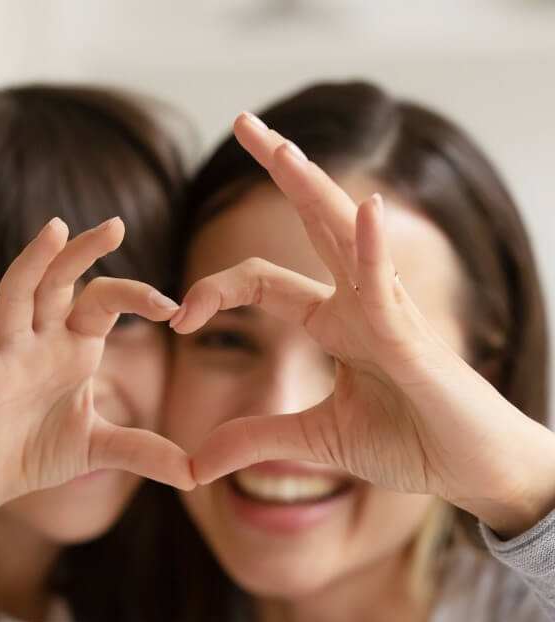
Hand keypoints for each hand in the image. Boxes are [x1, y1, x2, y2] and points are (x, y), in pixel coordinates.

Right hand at [0, 216, 193, 507]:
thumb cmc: (42, 452)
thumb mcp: (102, 449)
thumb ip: (144, 452)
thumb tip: (196, 474)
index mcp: (75, 348)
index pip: (103, 303)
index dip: (134, 297)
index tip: (171, 307)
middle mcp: (42, 341)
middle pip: (60, 282)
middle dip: (83, 253)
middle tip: (116, 225)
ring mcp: (8, 354)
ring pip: (18, 295)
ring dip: (34, 263)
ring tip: (56, 228)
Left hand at [174, 114, 554, 536]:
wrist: (470, 472)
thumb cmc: (409, 443)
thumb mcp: (314, 440)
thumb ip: (255, 439)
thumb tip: (195, 463)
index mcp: (335, 323)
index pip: (264, 281)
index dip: (214, 290)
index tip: (178, 318)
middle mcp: (360, 304)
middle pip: (313, 224)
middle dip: (280, 171)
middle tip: (242, 121)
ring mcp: (388, 315)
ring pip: (347, 237)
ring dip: (314, 188)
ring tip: (279, 145)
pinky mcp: (414, 343)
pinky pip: (387, 293)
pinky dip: (376, 253)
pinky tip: (368, 212)